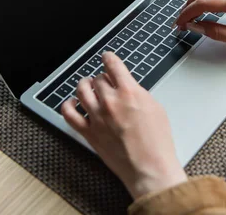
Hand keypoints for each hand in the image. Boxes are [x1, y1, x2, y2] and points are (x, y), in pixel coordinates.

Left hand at [61, 52, 186, 198]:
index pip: (113, 65)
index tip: (107, 57)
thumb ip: (138, 93)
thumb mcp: (155, 107)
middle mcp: (110, 102)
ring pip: (82, 91)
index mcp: (129, 92)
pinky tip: (72, 103)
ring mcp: (97, 117)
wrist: (150, 167)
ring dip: (84, 85)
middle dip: (102, 78)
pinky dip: (68, 105)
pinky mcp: (89, 132)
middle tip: (104, 81)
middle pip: (98, 79)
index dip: (109, 58)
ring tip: (86, 85)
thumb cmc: (157, 142)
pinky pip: (69, 114)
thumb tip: (127, 88)